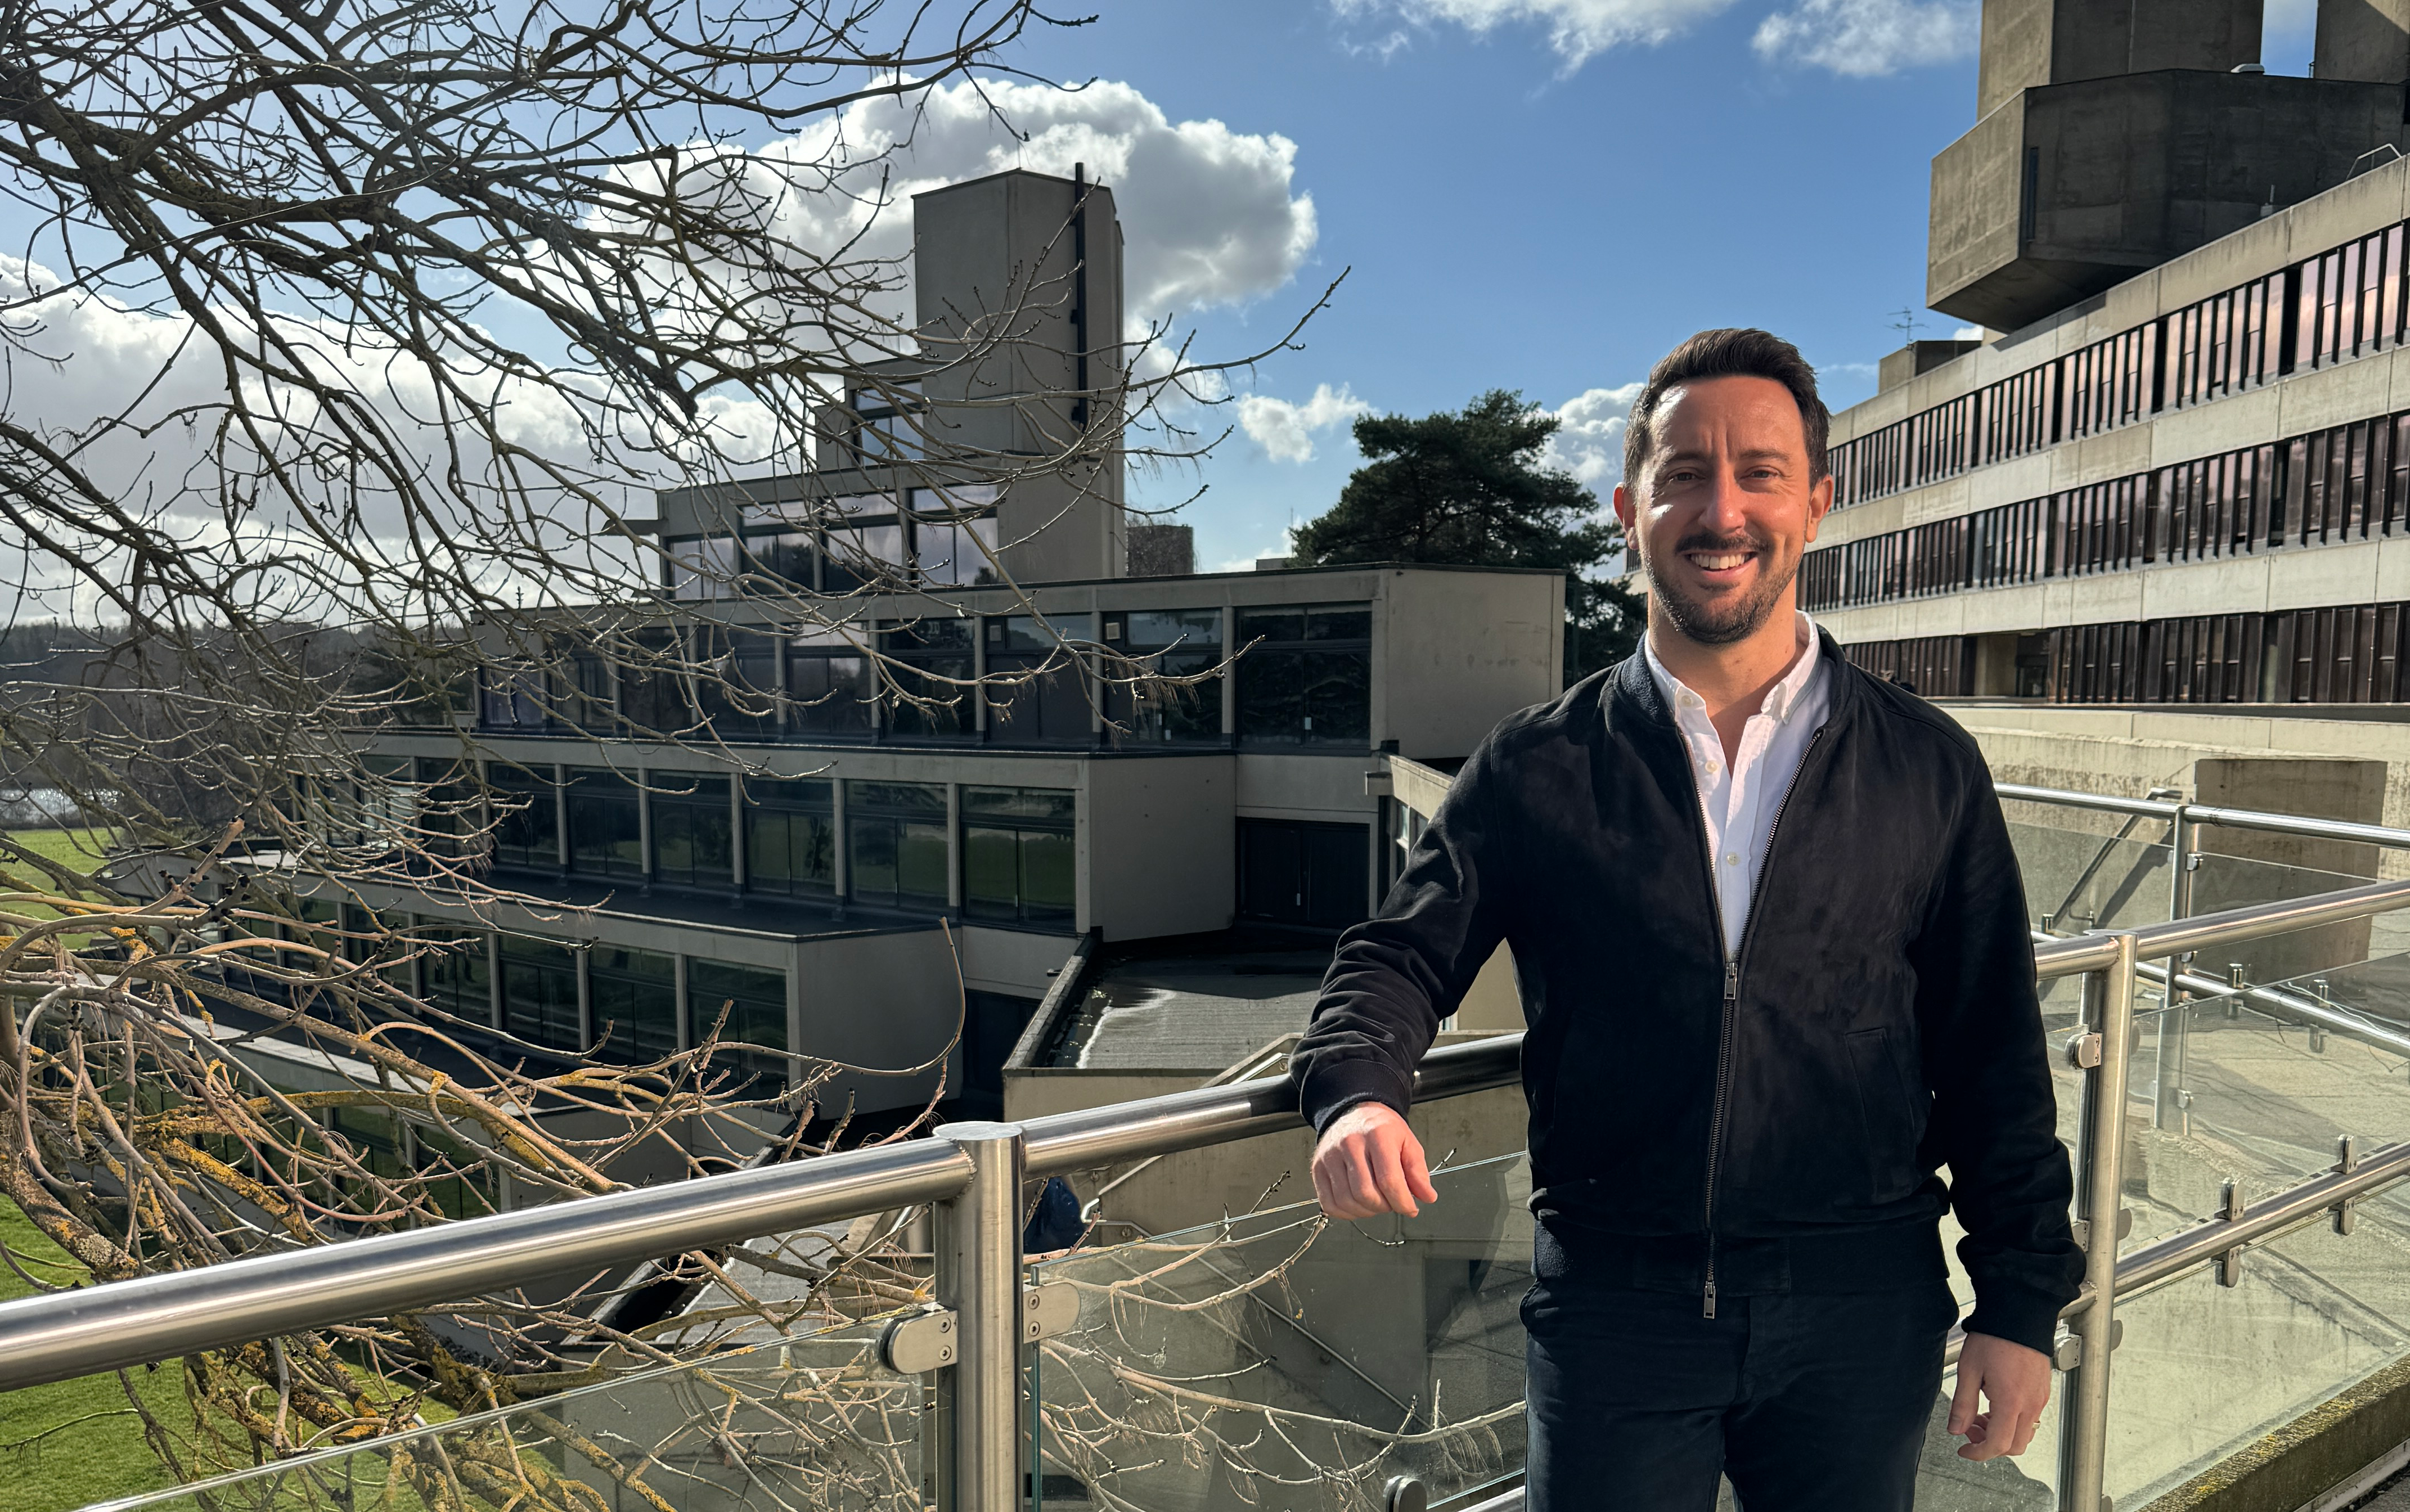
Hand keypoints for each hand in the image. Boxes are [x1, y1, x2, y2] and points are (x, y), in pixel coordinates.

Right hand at [1310, 1103, 1437, 1218]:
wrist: (1354, 1113)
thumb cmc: (1382, 1129)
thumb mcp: (1408, 1143)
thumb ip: (1418, 1171)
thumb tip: (1427, 1196)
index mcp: (1377, 1135)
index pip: (1389, 1180)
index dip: (1402, 1202)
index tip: (1410, 1208)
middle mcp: (1350, 1143)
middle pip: (1366, 1194)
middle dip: (1384, 1207)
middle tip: (1391, 1202)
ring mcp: (1330, 1157)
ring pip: (1347, 1201)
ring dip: (1367, 1211)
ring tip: (1376, 1202)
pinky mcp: (1318, 1168)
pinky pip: (1329, 1204)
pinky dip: (1346, 1213)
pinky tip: (1359, 1205)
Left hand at [1950, 1332, 2051, 1459]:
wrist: (2019, 1315)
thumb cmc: (1995, 1337)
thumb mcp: (1969, 1370)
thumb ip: (1962, 1404)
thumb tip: (1955, 1429)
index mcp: (2011, 1401)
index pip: (1998, 1445)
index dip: (1978, 1453)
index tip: (1964, 1450)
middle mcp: (2031, 1404)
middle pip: (2015, 1446)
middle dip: (1990, 1445)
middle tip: (1970, 1429)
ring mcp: (2040, 1398)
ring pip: (2024, 1434)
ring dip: (2002, 1433)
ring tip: (1981, 1414)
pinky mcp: (2042, 1391)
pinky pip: (2030, 1418)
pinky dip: (2012, 1421)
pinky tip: (1996, 1404)